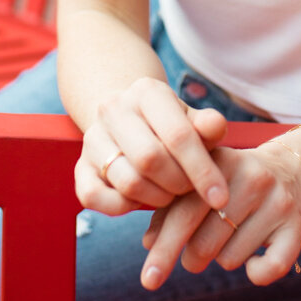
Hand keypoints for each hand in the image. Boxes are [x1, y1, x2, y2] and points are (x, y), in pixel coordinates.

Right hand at [76, 76, 228, 215]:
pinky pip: (94, 198)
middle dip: (179, 184)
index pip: (178, 135)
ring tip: (170, 193)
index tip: (220, 198)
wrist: (130, 119)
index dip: (202, 170)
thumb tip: (216, 127)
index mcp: (147, 92)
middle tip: (190, 190)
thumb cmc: (171, 124)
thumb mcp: (193, 120)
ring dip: (157, 198)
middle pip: (150, 160)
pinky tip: (141, 200)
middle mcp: (113, 109)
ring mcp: (92, 138)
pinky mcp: (80, 166)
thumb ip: (208, 126)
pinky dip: (122, 208)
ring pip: (127, 181)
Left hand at [139, 137, 300, 289]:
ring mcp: (277, 202)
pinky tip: (254, 262)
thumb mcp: (201, 184)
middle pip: (205, 243)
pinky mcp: (297, 226)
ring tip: (231, 239)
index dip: (164, 248)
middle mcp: (252, 178)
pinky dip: (256, 273)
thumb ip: (171, 207)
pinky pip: (270, 268)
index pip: (183, 212)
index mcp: (219, 163)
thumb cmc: (231, 183)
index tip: (147, 280)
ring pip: (230, 259)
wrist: (291, 171)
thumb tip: (148, 243)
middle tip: (192, 259)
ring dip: (223, 259)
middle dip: (191, 260)